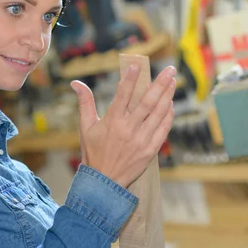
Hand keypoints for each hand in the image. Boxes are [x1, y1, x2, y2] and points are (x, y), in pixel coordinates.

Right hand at [70, 64, 176, 188]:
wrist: (104, 182)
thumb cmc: (93, 151)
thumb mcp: (85, 126)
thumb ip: (84, 102)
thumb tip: (75, 83)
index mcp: (112, 121)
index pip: (123, 94)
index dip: (130, 78)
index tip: (137, 64)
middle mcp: (128, 128)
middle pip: (148, 101)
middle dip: (160, 83)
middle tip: (170, 69)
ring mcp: (141, 139)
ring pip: (158, 113)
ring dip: (168, 96)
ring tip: (173, 82)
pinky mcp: (151, 150)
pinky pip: (163, 129)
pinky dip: (168, 115)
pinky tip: (170, 104)